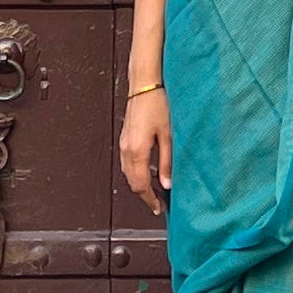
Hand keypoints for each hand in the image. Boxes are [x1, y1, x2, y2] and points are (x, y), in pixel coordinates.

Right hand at [120, 82, 171, 214]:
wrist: (144, 83)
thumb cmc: (158, 103)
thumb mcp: (168, 134)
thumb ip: (167, 161)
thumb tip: (167, 184)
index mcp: (137, 151)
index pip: (141, 185)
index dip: (149, 200)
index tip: (158, 208)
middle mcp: (126, 149)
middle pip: (132, 182)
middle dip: (144, 195)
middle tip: (157, 203)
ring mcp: (123, 143)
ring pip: (128, 173)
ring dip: (139, 184)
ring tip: (154, 190)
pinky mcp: (125, 138)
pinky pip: (127, 162)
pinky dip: (135, 172)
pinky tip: (147, 171)